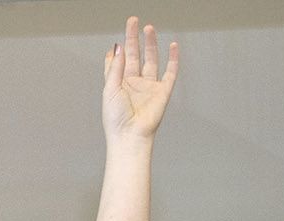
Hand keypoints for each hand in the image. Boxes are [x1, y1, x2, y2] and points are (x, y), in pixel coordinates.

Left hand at [102, 17, 178, 142]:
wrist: (130, 136)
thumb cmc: (115, 119)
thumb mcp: (110, 89)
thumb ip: (115, 67)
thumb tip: (119, 46)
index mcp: (118, 85)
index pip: (117, 64)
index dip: (117, 52)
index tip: (116, 42)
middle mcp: (134, 84)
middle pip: (135, 56)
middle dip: (134, 39)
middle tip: (133, 22)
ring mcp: (149, 86)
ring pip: (151, 60)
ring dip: (150, 44)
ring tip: (148, 28)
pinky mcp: (163, 91)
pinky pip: (170, 72)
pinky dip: (173, 58)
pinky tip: (173, 45)